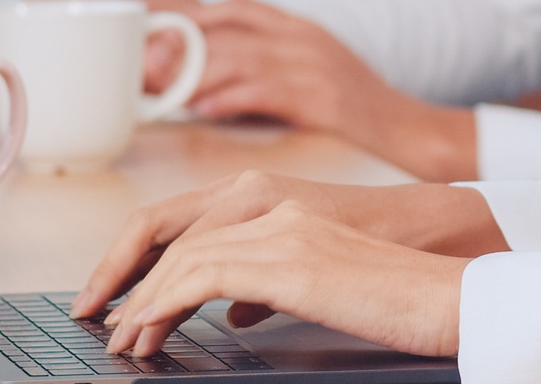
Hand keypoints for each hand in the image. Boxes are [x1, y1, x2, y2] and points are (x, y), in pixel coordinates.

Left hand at [70, 172, 505, 321]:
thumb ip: (273, 280)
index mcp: (274, 200)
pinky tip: (151, 333)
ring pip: (177, 253)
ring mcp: (276, 223)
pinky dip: (164, 305)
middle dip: (117, 271)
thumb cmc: (395, 289)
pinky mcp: (286, 258)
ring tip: (123, 339)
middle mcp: (268, 200)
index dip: (137, 255)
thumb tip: (237, 307)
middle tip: (93, 315)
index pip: (182, 217)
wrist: (447, 287)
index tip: (113, 296)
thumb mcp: (322, 276)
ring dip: (138, 300)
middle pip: (162, 223)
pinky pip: (200, 277)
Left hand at [167, 0, 480, 180]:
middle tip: (147, 68)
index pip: (241, 7)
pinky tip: (207, 110)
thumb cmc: (359, 115)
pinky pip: (265, 89)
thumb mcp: (315, 77)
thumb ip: (269, 75)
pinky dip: (230, 98)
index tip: (161, 36)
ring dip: (197, 75)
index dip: (196, 18)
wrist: (414, 133)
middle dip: (183, 46)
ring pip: (240, 57)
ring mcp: (316, 65)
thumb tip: (211, 91)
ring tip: (165, 93)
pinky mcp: (322, 97)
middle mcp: (307, 38)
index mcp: (303, 29)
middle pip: (230, 29)